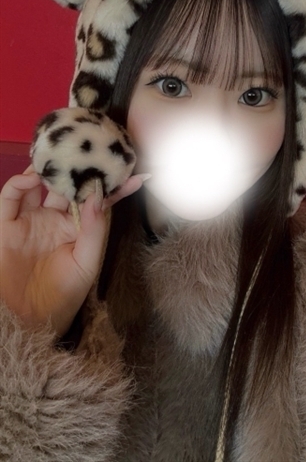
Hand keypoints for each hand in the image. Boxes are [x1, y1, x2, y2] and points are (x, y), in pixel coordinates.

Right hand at [0, 168, 144, 335]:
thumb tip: (99, 195)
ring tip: (59, 156)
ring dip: (47, 169)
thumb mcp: (87, 262)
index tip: (130, 170)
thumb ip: (94, 228)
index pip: (94, 197)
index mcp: (77, 225)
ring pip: (38, 184)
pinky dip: (18, 183)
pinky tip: (32, 176)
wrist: (31, 319)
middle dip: (76, 167)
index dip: (111, 184)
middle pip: (66, 184)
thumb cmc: (65, 294)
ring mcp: (30, 218)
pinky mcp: (7, 224)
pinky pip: (10, 198)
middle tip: (86, 149)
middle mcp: (54, 217)